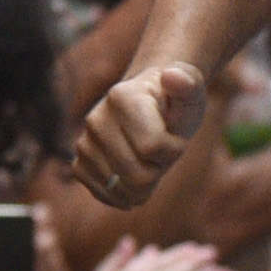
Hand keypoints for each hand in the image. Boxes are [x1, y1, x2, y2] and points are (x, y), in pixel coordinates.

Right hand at [72, 55, 208, 207]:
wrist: (151, 108)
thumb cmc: (175, 103)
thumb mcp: (191, 93)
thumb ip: (189, 84)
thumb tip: (172, 75)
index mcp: (122, 97)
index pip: (153, 148)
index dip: (173, 149)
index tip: (173, 133)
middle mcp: (95, 119)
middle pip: (137, 176)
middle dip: (159, 169)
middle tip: (160, 148)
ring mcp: (84, 141)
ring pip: (121, 189)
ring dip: (143, 183)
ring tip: (145, 157)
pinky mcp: (79, 163)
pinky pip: (102, 193)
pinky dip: (122, 195)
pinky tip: (132, 179)